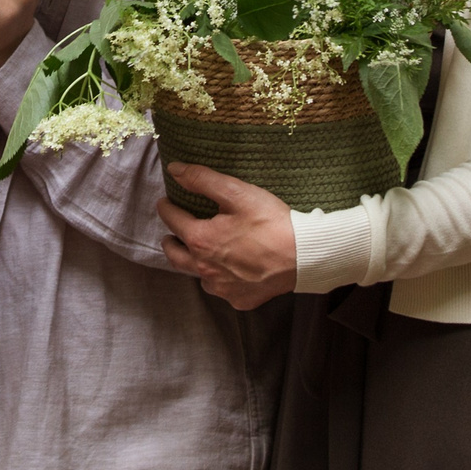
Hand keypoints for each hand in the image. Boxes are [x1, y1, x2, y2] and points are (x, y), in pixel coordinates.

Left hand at [156, 166, 297, 308]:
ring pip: (197, 276)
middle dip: (170, 240)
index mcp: (201, 240)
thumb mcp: (237, 193)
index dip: (167, 208)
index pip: (172, 220)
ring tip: (198, 252)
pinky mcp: (239, 299)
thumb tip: (175, 170)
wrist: (304, 256)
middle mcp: (205, 269)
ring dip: (193, 263)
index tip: (166, 202)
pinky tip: (227, 271)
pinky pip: (221, 289)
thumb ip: (203, 180)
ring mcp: (222, 288)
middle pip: (174, 255)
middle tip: (172, 232)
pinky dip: (219, 279)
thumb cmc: (271, 222)